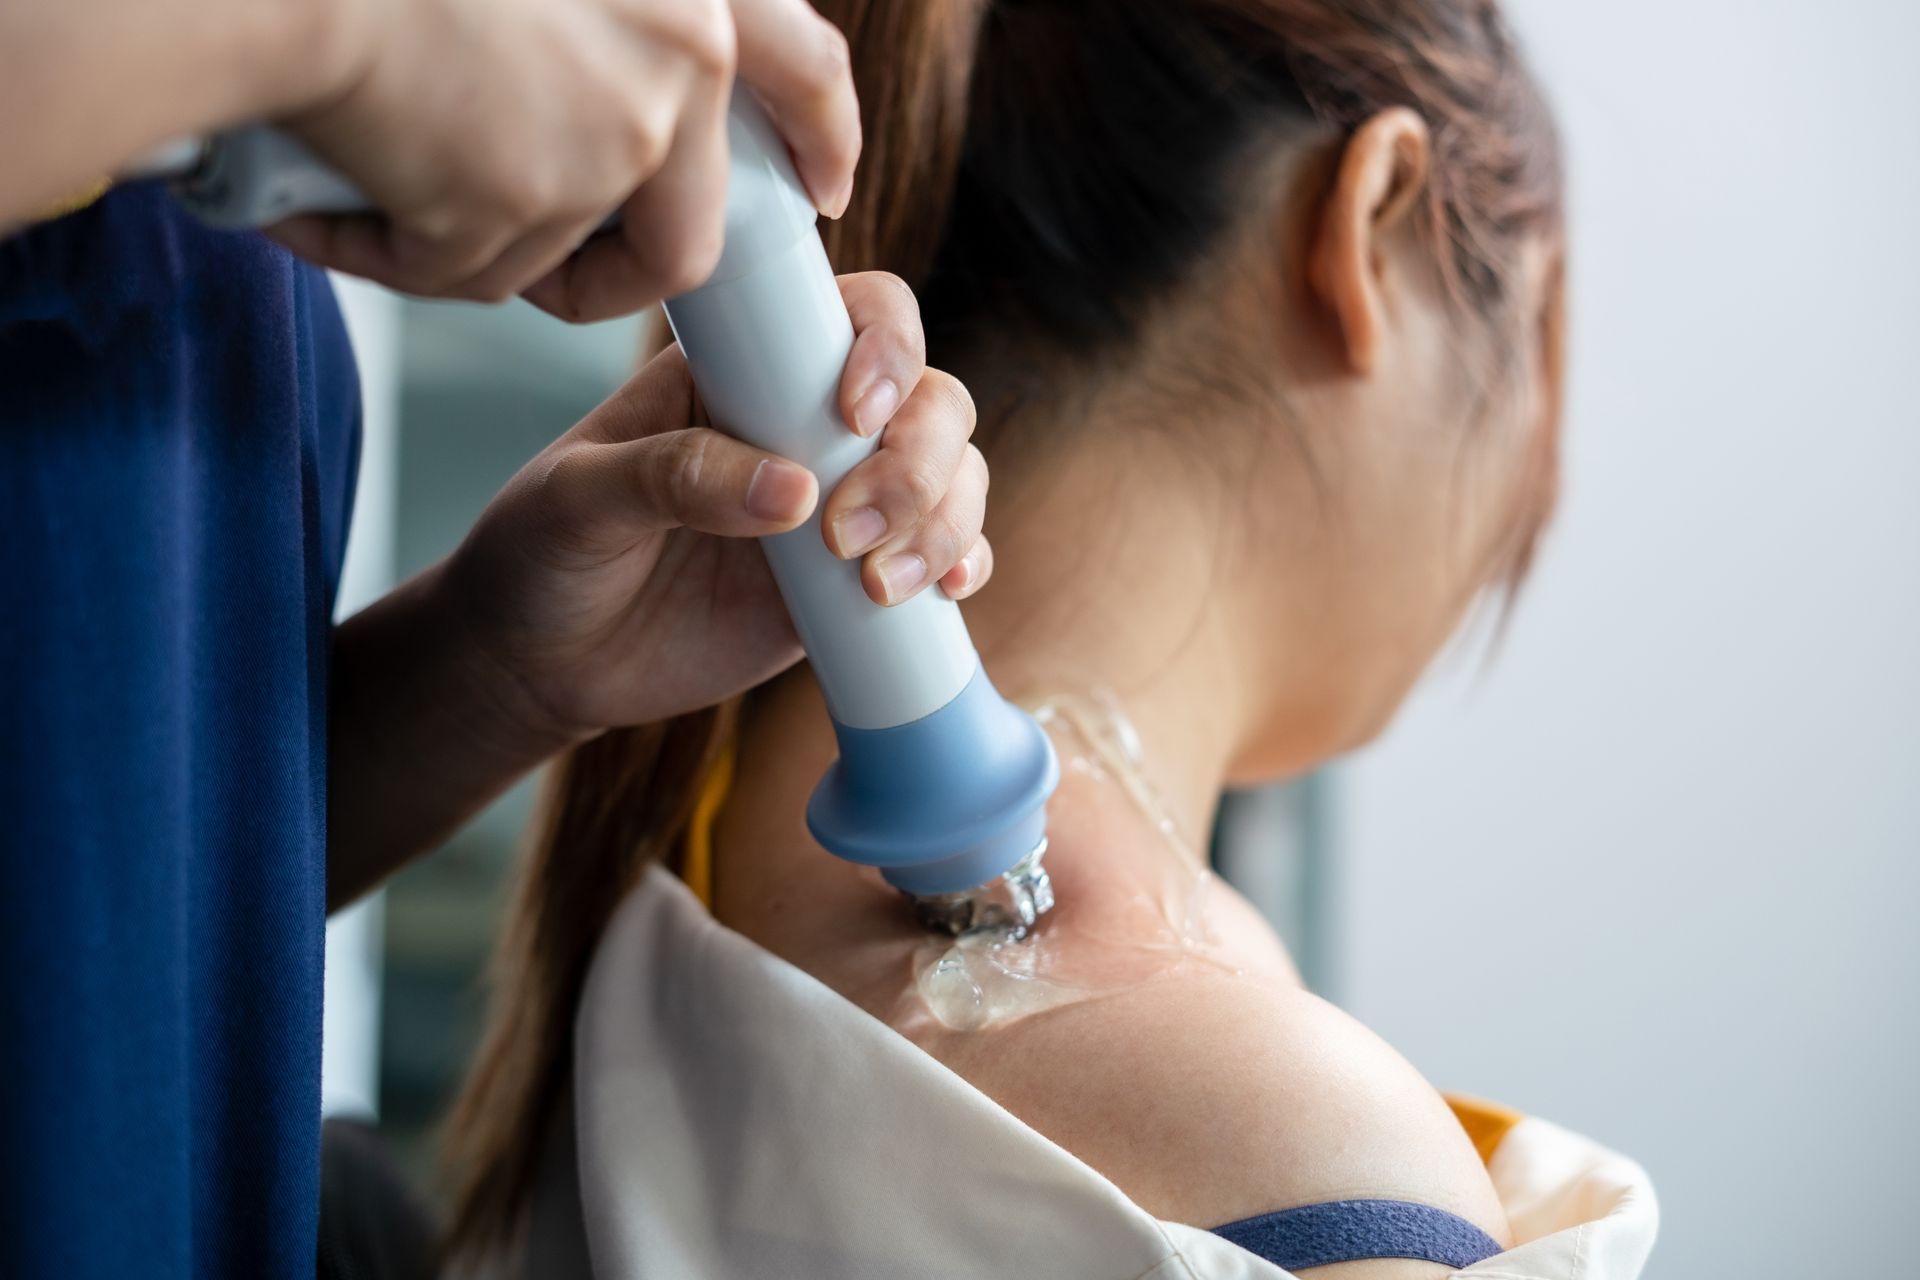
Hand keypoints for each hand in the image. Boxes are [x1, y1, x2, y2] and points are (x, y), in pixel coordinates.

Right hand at [269, 0, 859, 318]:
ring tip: (371, 175)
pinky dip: (392, 252)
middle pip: (682, 237)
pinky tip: (326, 207)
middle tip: (551, 268)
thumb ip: (611, 15)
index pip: (806, 71)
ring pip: (549, 255)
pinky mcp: (519, 206)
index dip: (822, 136)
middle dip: (610, 271)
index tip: (827, 187)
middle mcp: (675, 64)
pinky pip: (465, 272)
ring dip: (465, 241)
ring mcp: (603, 143)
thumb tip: (633, 96)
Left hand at [440, 273, 991, 738]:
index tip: (851, 415)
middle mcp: (809, 425)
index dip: (884, 348)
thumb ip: (672, 477)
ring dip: (944, 518)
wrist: (538, 665)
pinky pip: (943, 554)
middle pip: (929, 398)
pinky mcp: (854, 582)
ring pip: (952, 474)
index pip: (856, 315)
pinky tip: (941, 591)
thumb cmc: (541, 554)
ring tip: (876, 583)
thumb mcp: (578, 499)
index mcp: (746, 369)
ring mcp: (841, 502)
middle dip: (919, 459)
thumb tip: (792, 494)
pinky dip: (962, 563)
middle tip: (846, 532)